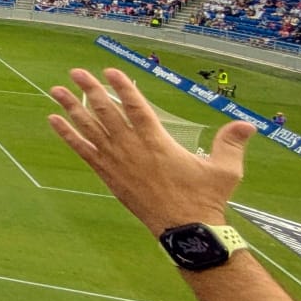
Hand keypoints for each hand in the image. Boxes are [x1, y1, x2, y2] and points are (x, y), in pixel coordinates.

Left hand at [47, 67, 255, 235]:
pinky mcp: (108, 175)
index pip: (137, 107)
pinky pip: (83, 150)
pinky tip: (53, 120)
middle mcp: (133, 148)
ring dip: (72, 108)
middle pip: (107, 112)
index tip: (109, 70)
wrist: (183, 230)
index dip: (123, 87)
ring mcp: (117, 162)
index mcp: (158, 142)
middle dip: (91, 90)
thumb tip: (247, 123)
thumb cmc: (205, 199)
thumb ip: (231, 144)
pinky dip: (68, 134)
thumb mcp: (225, 171)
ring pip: (90, 128)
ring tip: (56, 90)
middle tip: (75, 72)